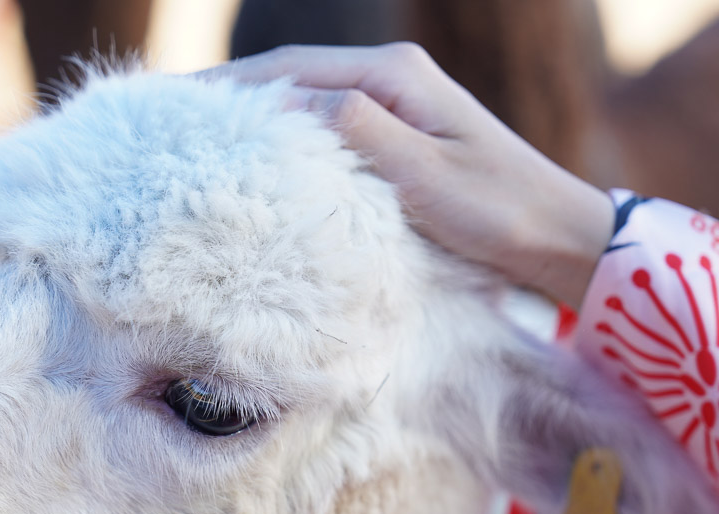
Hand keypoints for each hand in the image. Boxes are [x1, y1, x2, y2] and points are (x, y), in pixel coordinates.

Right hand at [199, 44, 614, 307]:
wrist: (557, 236)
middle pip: (286, 77)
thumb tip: (287, 101)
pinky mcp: (395, 134)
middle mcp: (389, 78)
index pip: (288, 71)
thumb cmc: (498, 211)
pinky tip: (252, 155)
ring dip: (248, 115)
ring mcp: (392, 103)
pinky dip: (280, 136)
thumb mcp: (425, 173)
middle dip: (224, 97)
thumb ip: (357, 130)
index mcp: (393, 76)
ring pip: (300, 100)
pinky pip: (322, 125)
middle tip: (162, 119)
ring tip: (191, 135)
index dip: (225, 89)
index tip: (169, 106)